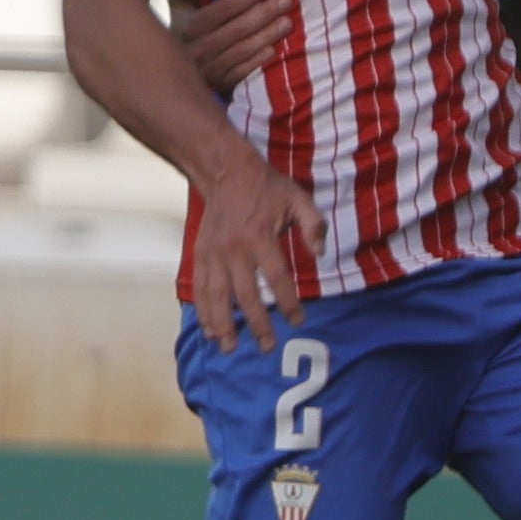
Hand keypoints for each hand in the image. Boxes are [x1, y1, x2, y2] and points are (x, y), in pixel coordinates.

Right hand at [173, 0, 292, 97]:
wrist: (172, 78)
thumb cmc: (181, 36)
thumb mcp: (177, 9)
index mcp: (188, 26)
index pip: (223, 8)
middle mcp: (197, 48)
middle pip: (237, 28)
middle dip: (264, 13)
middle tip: (286, 1)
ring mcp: (208, 70)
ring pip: (242, 50)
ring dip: (267, 35)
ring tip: (287, 23)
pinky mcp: (218, 87)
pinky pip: (241, 72)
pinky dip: (258, 61)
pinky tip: (274, 50)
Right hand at [189, 145, 319, 354]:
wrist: (225, 171)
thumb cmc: (267, 188)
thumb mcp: (298, 198)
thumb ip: (313, 225)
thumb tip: (320, 255)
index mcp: (260, 237)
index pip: (277, 277)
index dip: (289, 303)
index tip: (298, 321)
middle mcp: (234, 249)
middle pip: (246, 294)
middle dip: (257, 323)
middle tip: (268, 347)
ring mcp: (213, 253)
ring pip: (217, 296)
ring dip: (223, 324)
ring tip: (230, 348)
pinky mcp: (200, 254)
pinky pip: (200, 287)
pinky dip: (203, 310)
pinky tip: (209, 331)